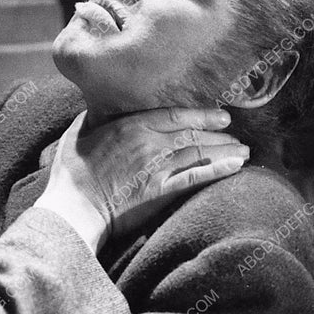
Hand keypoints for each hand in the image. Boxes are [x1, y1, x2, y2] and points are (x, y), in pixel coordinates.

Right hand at [34, 107, 247, 251]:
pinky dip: (218, 170)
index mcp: (130, 126)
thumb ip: (94, 118)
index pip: (175, 114)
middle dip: (219, 132)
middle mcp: (148, 143)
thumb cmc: (70, 173)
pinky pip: (196, 178)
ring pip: (199, 152)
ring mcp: (156, 167)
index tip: (220, 113)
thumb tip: (97, 106)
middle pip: (193, 132)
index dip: (202, 113)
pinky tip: (235, 167)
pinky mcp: (160, 192)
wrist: (73, 206)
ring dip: (224, 150)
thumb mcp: (77, 134)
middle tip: (236, 133)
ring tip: (243, 151)